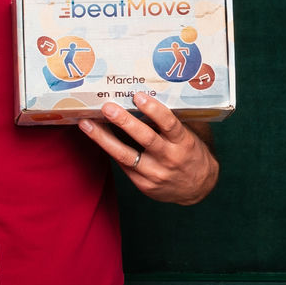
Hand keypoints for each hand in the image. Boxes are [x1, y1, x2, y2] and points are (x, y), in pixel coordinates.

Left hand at [78, 92, 218, 205]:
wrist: (198, 188)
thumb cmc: (190, 153)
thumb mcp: (190, 136)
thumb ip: (173, 122)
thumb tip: (147, 97)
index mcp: (184, 143)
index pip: (170, 124)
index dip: (154, 110)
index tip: (138, 96)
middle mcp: (170, 158)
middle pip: (145, 139)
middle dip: (124, 122)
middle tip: (107, 107)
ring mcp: (155, 173)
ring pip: (126, 155)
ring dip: (104, 138)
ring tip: (87, 124)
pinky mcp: (144, 184)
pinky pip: (123, 165)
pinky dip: (109, 149)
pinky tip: (96, 136)